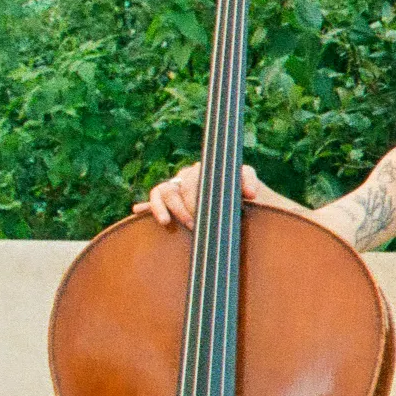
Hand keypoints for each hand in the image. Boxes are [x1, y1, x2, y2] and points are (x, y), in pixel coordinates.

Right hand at [136, 161, 266, 229]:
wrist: (252, 211)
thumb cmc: (257, 202)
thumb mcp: (257, 191)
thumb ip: (251, 184)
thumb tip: (249, 193)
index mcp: (211, 169)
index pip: (198, 175)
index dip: (197, 195)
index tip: (200, 213)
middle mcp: (194, 175)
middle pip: (183, 185)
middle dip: (187, 205)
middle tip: (196, 225)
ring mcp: (183, 188)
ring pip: (166, 190)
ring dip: (166, 206)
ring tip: (168, 222)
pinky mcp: (174, 203)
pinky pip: (157, 199)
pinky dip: (149, 205)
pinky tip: (138, 211)